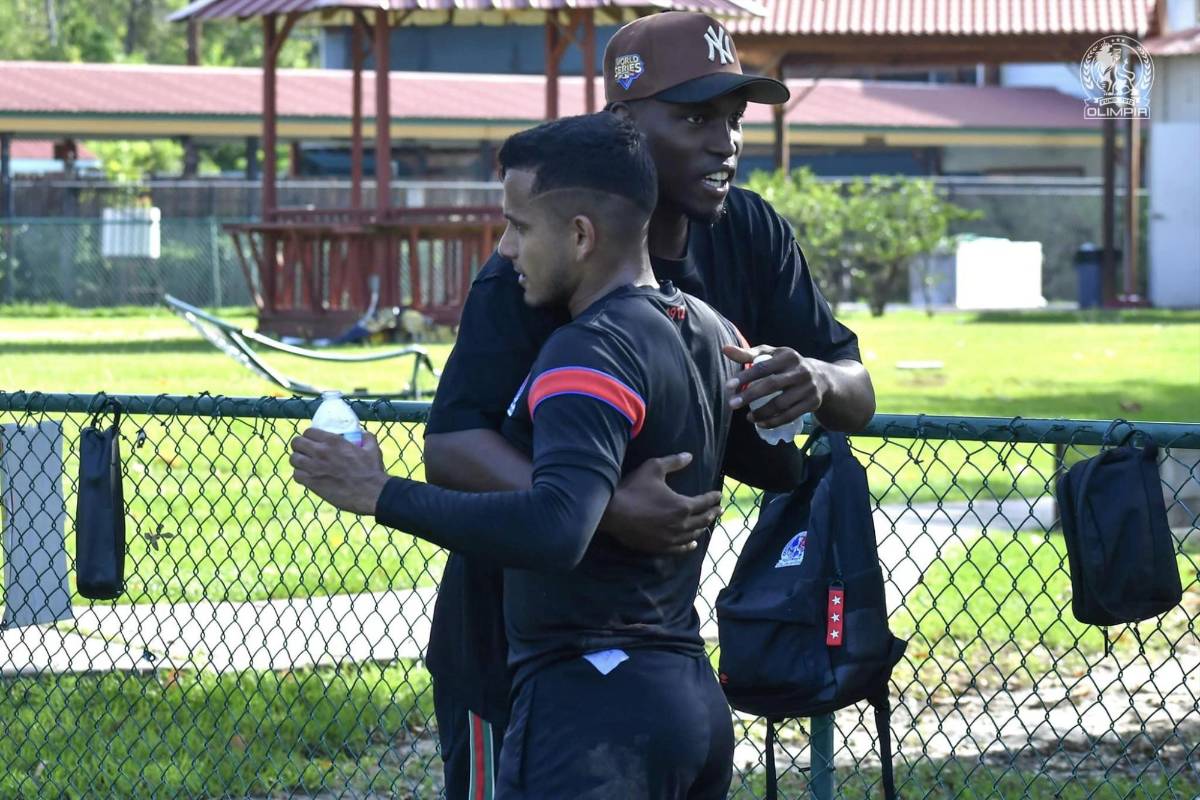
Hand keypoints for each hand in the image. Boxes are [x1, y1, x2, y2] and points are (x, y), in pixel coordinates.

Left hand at [290, 428, 390, 515]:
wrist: (371, 493)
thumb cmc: (372, 471)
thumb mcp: (372, 449)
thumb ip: (367, 438)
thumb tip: (363, 433)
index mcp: (333, 441)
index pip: (309, 431)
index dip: (309, 435)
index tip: (312, 440)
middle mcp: (320, 452)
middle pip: (297, 443)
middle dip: (299, 445)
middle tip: (304, 450)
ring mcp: (314, 468)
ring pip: (293, 459)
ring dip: (297, 460)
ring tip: (303, 463)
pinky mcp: (312, 483)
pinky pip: (296, 475)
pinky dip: (300, 475)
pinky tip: (306, 476)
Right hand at [600, 452, 722, 554]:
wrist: (612, 512)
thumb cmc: (633, 489)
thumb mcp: (653, 468)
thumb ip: (673, 462)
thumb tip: (689, 456)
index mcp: (682, 505)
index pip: (704, 502)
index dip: (712, 498)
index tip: (718, 495)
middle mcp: (680, 524)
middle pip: (702, 520)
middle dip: (712, 513)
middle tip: (718, 510)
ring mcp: (670, 538)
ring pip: (693, 535)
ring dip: (702, 528)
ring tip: (707, 523)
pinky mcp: (659, 547)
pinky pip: (679, 548)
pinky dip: (688, 545)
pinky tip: (692, 543)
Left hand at [722, 344, 829, 428]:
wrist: (821, 378)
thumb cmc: (786, 365)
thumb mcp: (771, 355)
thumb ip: (748, 354)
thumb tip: (725, 349)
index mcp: (788, 356)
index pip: (763, 366)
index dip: (745, 376)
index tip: (729, 386)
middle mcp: (800, 371)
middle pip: (771, 385)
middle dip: (750, 395)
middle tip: (732, 404)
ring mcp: (808, 388)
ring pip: (781, 404)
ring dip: (761, 412)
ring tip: (747, 417)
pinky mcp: (812, 403)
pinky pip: (790, 416)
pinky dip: (773, 422)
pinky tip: (760, 423)